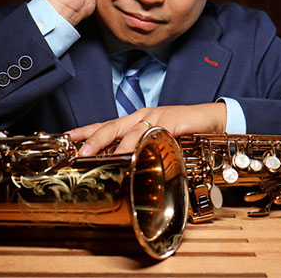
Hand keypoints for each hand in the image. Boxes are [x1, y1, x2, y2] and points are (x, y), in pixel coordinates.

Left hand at [66, 103, 226, 155]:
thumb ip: (142, 149)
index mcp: (137, 120)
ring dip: (116, 146)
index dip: (85, 131)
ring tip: (105, 158)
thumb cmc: (186, 131)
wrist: (214, 119)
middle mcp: (143, 116)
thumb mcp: (159, 141)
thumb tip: (121, 165)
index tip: (66, 138)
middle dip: (93, 139)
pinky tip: (137, 152)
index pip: (105, 125)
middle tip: (80, 152)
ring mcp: (157, 117)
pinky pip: (155, 133)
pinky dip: (145, 143)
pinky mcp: (172, 122)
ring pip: (131, 131)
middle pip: (112, 126)